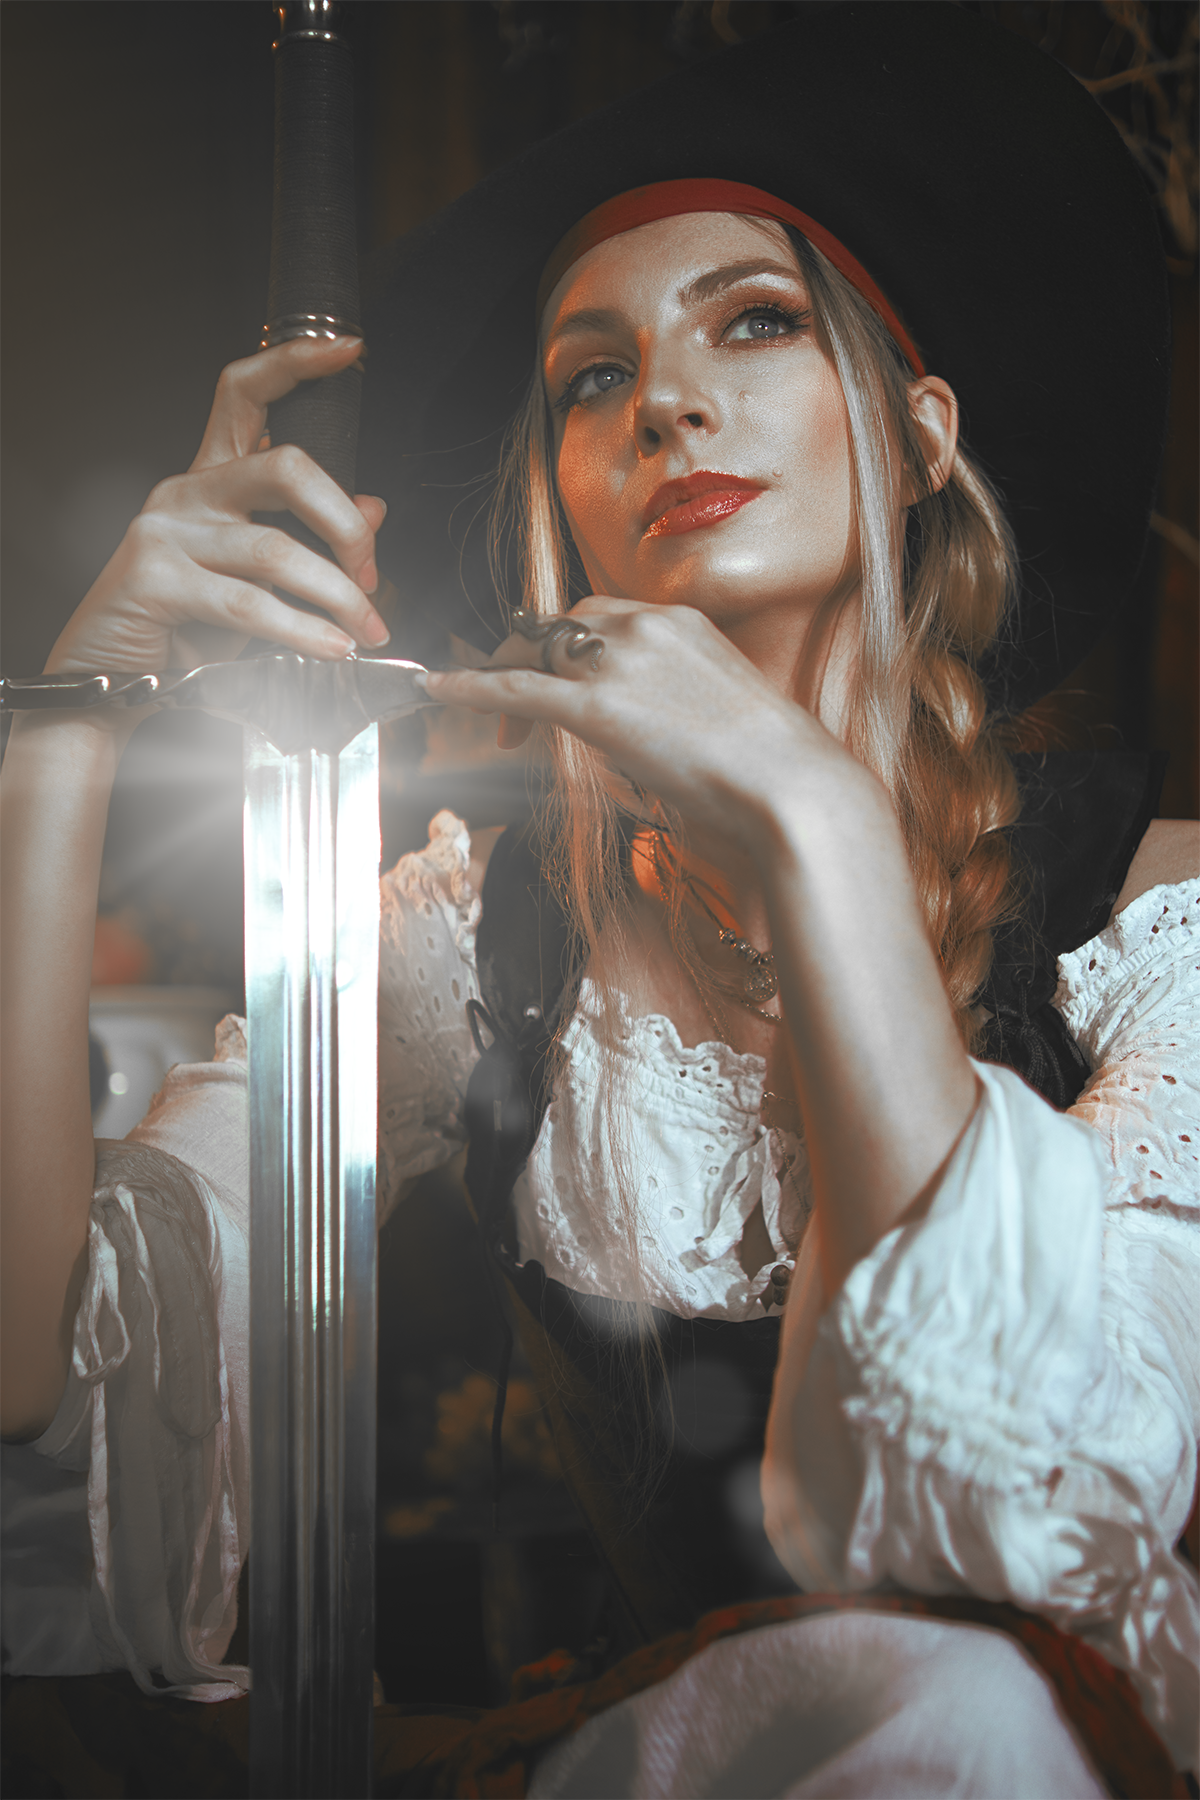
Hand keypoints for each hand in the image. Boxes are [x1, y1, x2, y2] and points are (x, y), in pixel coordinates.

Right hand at [45, 336, 390, 680]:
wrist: (111, 683)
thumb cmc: (184, 630)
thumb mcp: (257, 582)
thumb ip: (307, 542)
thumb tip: (374, 509)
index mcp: (211, 478)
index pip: (246, 394)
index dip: (296, 362)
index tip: (349, 349)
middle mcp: (186, 491)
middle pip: (285, 466)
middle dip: (344, 524)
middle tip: (372, 575)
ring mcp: (165, 530)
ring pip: (275, 550)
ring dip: (337, 596)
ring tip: (367, 629)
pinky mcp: (153, 578)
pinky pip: (248, 603)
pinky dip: (302, 631)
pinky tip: (332, 648)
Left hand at [423, 597, 851, 846]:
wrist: (790, 782)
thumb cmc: (770, 763)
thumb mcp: (721, 708)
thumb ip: (676, 700)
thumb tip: (649, 726)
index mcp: (678, 620)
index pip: (598, 615)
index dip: (565, 647)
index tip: (555, 679)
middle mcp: (644, 625)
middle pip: (558, 625)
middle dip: (528, 659)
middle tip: (515, 711)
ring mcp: (618, 661)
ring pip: (534, 651)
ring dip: (504, 677)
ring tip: (491, 721)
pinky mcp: (596, 707)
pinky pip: (516, 687)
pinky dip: (471, 686)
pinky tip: (440, 691)